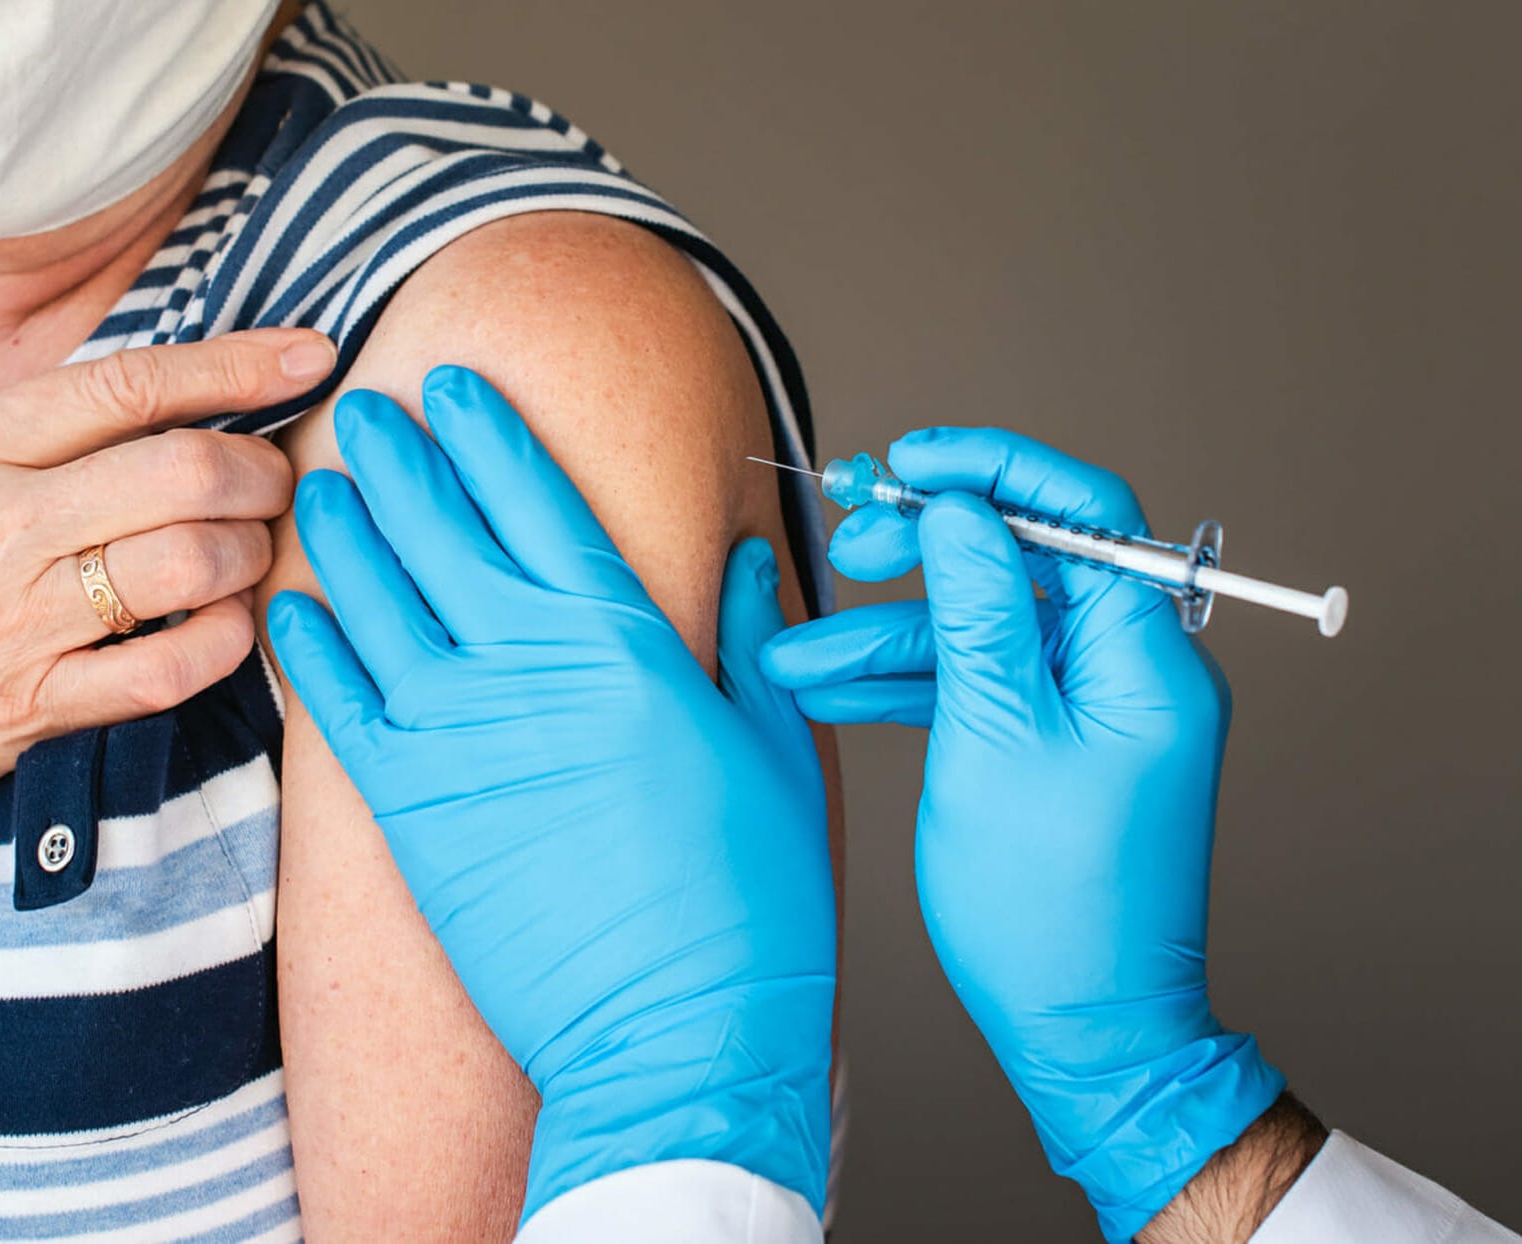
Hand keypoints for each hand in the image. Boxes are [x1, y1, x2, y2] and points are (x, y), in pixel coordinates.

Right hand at [0, 328, 335, 846]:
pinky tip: (226, 623)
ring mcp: (16, 623)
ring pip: (191, 563)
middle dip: (261, 469)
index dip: (238, 363)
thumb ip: (18, 431)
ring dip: (250, 552)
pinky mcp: (35, 708)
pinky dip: (223, 640)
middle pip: (184, 469)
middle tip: (275, 480)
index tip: (311, 355)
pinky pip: (169, 669)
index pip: (128, 384)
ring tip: (248, 550)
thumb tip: (150, 395)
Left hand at [266, 366, 834, 1220]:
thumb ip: (749, 642)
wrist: (677, 1036)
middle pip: (443, 533)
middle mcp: (530, 669)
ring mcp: (459, 736)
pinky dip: (307, 648)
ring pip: (376, 602)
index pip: (540, 503)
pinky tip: (286, 605)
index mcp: (627, 644)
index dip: (489, 434)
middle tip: (361, 409)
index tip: (453, 384)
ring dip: (341, 534)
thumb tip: (747, 554)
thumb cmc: (749, 905)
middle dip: (398, 459)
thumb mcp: (777, 753)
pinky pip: (337, 706)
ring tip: (315, 482)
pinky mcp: (411, 811)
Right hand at [762, 428, 1283, 1242]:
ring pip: (983, 630)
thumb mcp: (994, 735)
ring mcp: (1092, 710)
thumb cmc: (1051, 904)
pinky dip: (909, 686)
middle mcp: (1131, 670)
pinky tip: (831, 689)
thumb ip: (978, 607)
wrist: (1083, 1028)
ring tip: (799, 653)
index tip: (910, 462)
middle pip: (1023, 561)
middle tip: (849, 543)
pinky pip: (980, 687)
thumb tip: (963, 509)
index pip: (1083, 511)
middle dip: (926, 549)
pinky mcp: (1055, 747)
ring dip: (889, 635)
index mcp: (1146, 655)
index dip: (992, 468)